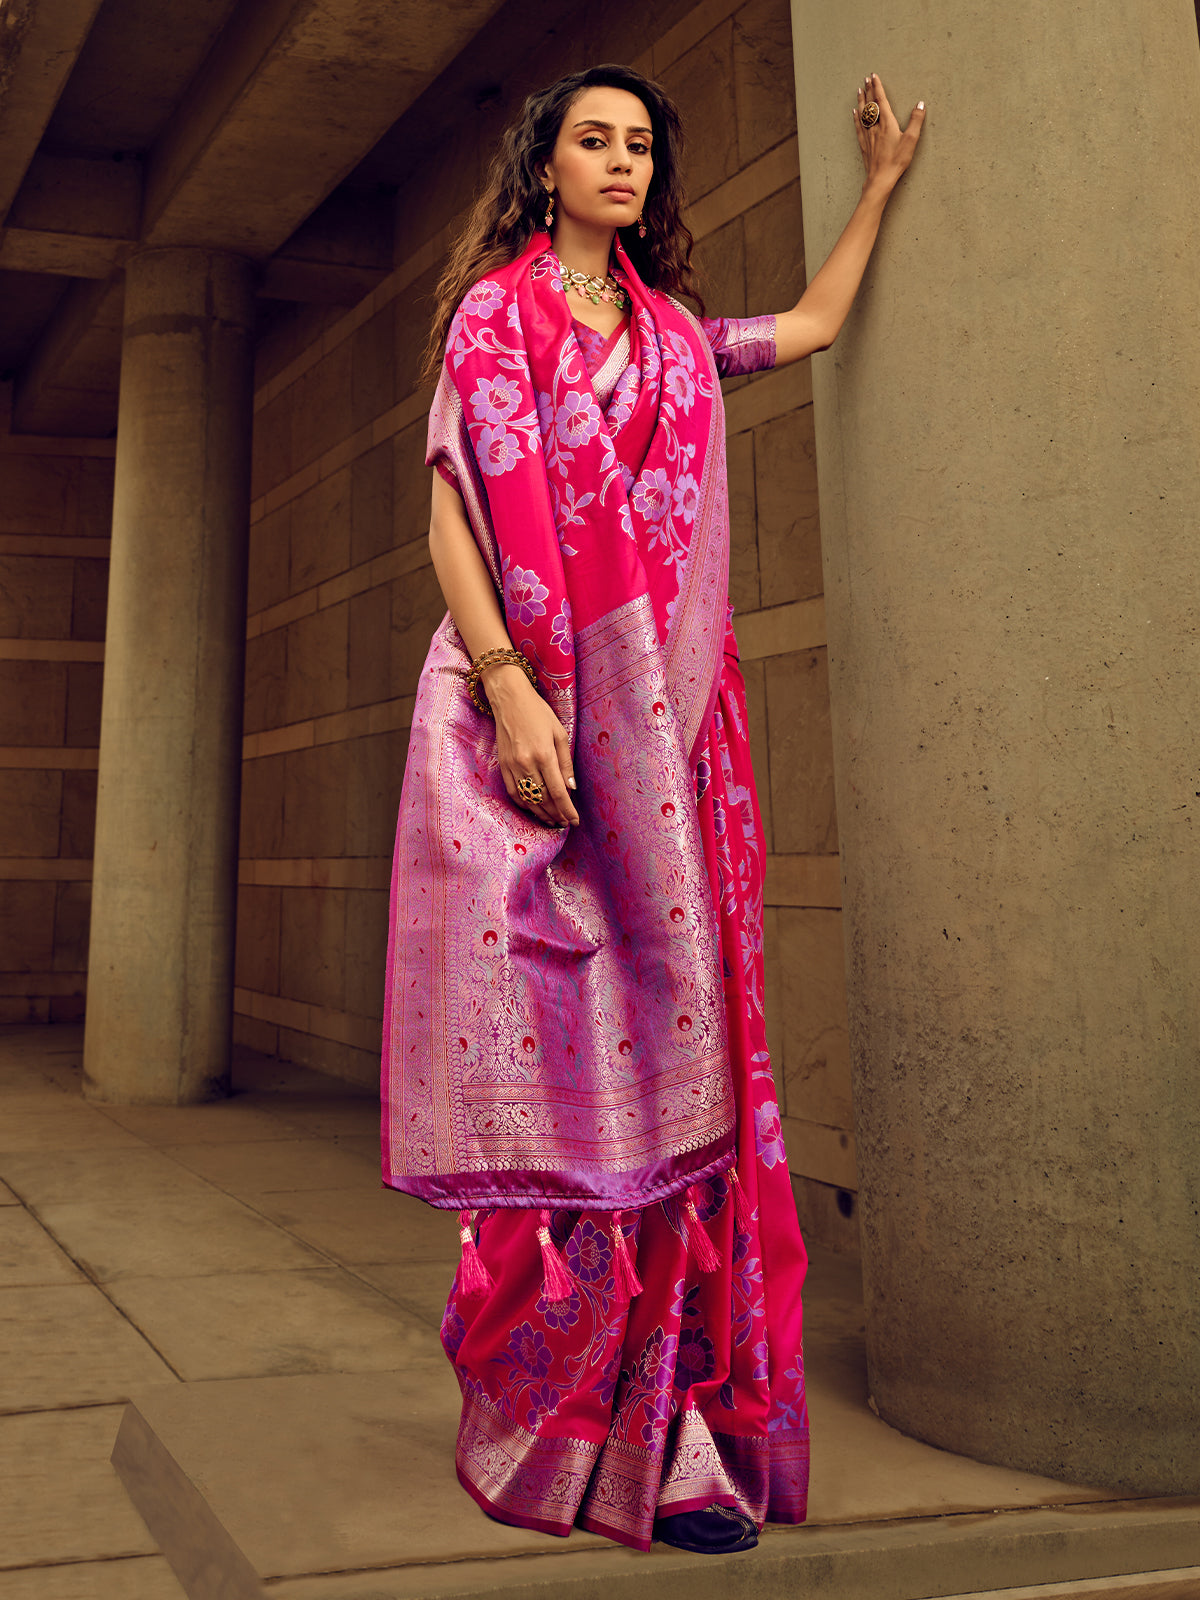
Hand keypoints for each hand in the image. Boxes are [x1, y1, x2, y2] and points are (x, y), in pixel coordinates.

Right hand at [487, 667, 579, 827]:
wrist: (509, 700)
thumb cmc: (538, 713)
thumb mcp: (559, 733)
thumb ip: (565, 762)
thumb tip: (571, 787)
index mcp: (544, 755)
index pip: (558, 792)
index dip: (567, 810)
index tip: (574, 821)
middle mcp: (527, 763)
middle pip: (543, 799)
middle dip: (556, 814)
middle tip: (564, 823)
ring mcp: (512, 766)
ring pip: (528, 799)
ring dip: (540, 813)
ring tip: (551, 820)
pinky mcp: (502, 765)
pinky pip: (513, 792)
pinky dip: (524, 804)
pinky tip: (533, 808)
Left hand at [854, 73, 924, 195]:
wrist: (880, 178)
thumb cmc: (896, 160)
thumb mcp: (911, 140)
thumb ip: (916, 120)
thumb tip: (921, 104)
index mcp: (887, 123)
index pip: (881, 100)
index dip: (877, 87)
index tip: (873, 76)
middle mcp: (875, 126)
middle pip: (871, 104)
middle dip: (869, 90)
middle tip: (866, 79)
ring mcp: (868, 136)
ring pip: (863, 114)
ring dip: (861, 101)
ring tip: (859, 90)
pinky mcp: (864, 145)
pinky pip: (858, 127)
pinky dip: (856, 118)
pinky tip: (854, 112)